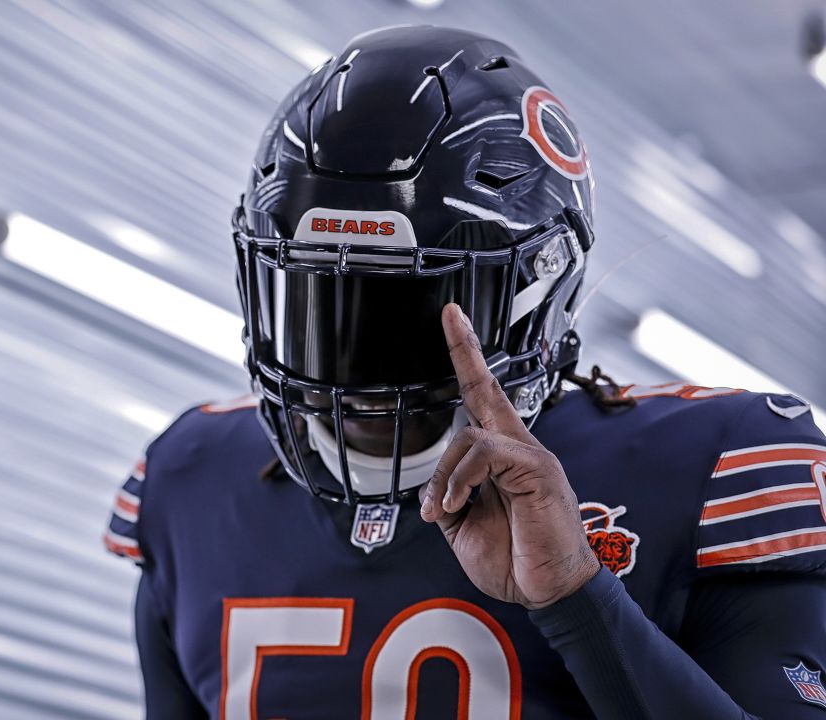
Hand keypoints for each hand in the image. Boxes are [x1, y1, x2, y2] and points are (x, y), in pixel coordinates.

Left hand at [419, 304, 600, 608]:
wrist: (547, 591)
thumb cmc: (515, 560)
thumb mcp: (463, 527)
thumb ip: (448, 495)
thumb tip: (433, 485)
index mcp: (501, 458)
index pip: (482, 397)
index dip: (468, 357)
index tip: (453, 320)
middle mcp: (518, 448)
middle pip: (485, 391)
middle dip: (466, 351)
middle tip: (450, 316)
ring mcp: (530, 456)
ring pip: (469, 436)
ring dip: (444, 477)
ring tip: (444, 510)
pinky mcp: (537, 469)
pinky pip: (485, 456)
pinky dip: (460, 481)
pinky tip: (458, 506)